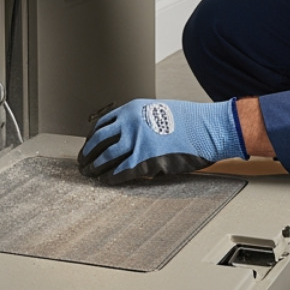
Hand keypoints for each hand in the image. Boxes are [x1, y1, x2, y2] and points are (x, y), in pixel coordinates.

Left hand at [77, 98, 246, 184]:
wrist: (207, 129)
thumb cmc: (189, 121)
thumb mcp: (158, 111)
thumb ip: (139, 121)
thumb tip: (127, 138)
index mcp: (132, 109)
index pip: (102, 124)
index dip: (92, 138)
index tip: (89, 145)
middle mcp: (129, 123)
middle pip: (98, 141)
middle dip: (87, 154)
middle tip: (83, 163)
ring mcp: (135, 142)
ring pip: (105, 157)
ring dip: (94, 167)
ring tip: (90, 174)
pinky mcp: (144, 160)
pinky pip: (120, 171)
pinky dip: (111, 177)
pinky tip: (107, 180)